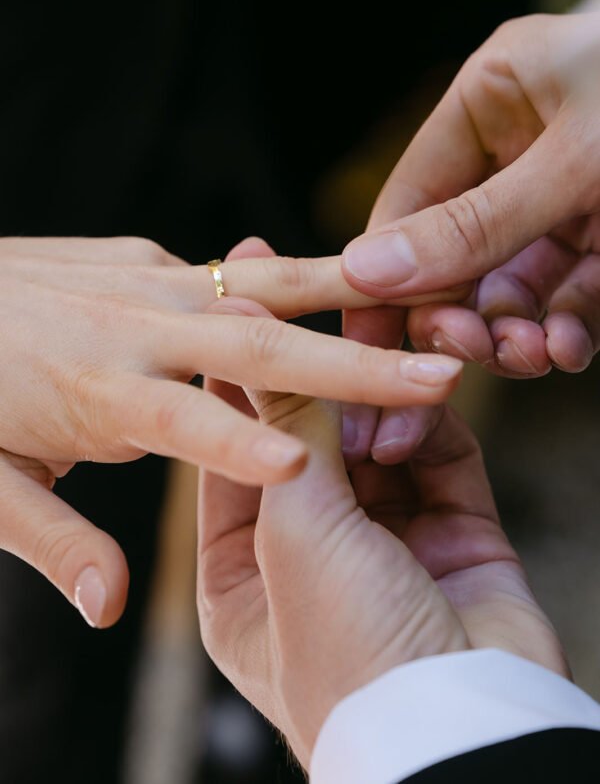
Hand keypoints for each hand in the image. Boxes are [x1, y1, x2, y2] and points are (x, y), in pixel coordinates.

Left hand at [0, 236, 462, 627]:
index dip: (242, 443)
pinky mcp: (149, 259)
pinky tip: (358, 277)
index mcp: (97, 392)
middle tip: (434, 373)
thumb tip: (113, 606)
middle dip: (353, 363)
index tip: (307, 462)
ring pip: (263, 285)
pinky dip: (303, 276)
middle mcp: (136, 329)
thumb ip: (53, 539)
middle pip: (258, 345)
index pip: (183, 423)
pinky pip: (236, 271)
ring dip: (349, 297)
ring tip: (426, 292)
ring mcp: (147, 282)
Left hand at [197, 318, 566, 769]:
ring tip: (382, 344)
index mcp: (246, 575)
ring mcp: (389, 548)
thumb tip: (251, 342)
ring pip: (380, 442)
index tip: (237, 301)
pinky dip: (432, 426)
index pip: (236, 453)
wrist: (459, 734)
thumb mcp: (295, 533)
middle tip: (317, 286)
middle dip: (316, 369)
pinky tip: (426, 397)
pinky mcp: (458, 538)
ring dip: (382, 399)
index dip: (238, 377)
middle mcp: (315, 558)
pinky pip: (442, 460)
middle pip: (311, 439)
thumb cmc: (347, 657)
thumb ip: (285, 435)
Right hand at [343, 13, 599, 377]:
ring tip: (529, 358)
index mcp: (492, 99)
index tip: (363, 339)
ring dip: (512, 332)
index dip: (383, 274)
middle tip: (466, 358)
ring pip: (510, 287)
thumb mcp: (579, 157)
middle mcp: (521, 151)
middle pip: (456, 255)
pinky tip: (566, 349)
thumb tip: (366, 272)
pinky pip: (568, 298)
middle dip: (458, 314)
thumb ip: (475, 224)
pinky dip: (563, 330)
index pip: (410, 200)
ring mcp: (565, 199)